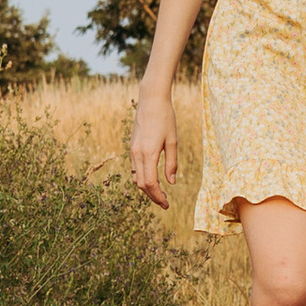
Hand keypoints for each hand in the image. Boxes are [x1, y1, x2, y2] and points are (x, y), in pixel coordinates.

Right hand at [130, 84, 176, 208]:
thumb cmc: (166, 118)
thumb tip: (171, 183)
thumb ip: (172, 163)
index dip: (158, 197)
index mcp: (148, 153)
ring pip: (136, 177)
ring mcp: (132, 150)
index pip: (150, 184)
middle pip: (141, 184)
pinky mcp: (132, 147)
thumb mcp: (173, 141)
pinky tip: (152, 179)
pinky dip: (142, 178)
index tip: (167, 204)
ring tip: (160, 193)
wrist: (151, 100)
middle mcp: (137, 154)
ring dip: (146, 188)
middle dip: (152, 196)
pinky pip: (134, 168)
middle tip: (165, 202)